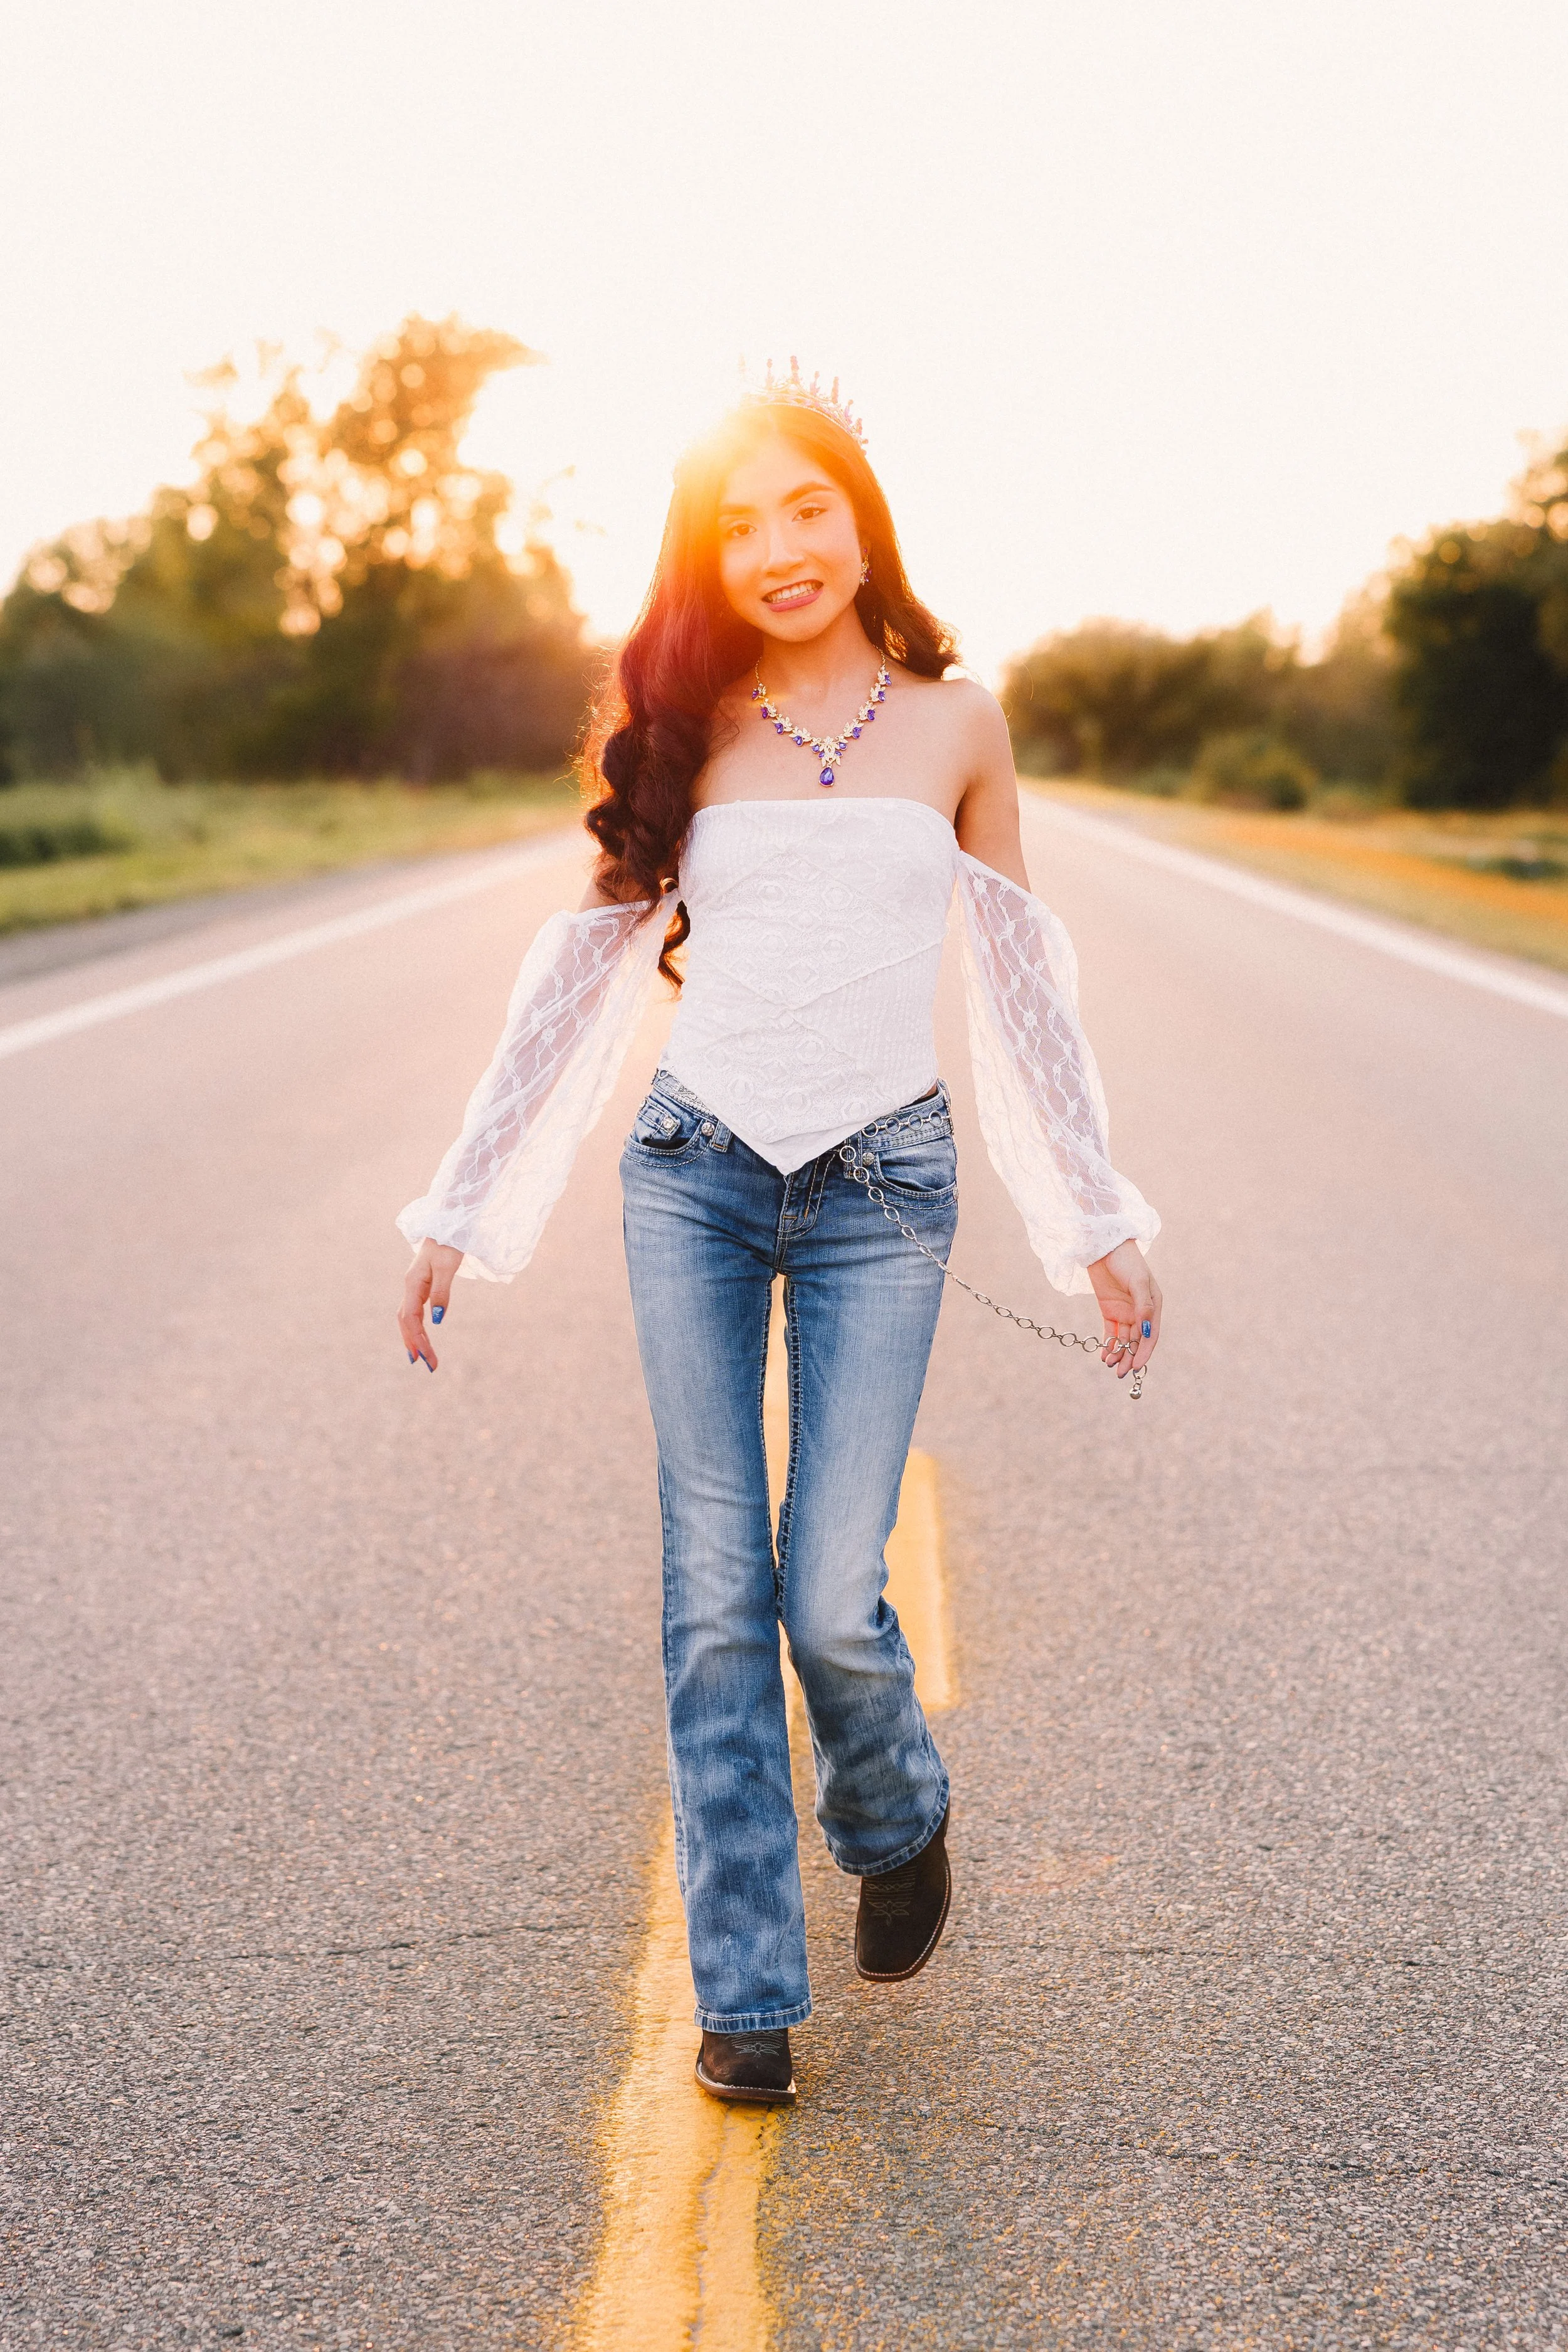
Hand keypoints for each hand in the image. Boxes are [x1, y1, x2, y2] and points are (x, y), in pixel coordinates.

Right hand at [398, 1239, 463, 1370]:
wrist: (449, 1224)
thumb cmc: (449, 1243)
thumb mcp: (448, 1267)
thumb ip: (441, 1293)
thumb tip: (436, 1320)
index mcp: (413, 1284)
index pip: (410, 1318)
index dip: (417, 1339)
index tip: (427, 1358)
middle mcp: (410, 1287)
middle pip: (405, 1322)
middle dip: (415, 1344)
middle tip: (428, 1366)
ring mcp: (414, 1286)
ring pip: (407, 1318)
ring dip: (413, 1338)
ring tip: (422, 1358)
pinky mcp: (421, 1286)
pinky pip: (414, 1311)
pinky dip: (416, 1327)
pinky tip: (422, 1336)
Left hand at [1087, 1240, 1161, 1380]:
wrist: (1103, 1246)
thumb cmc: (1126, 1260)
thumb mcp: (1137, 1281)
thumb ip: (1143, 1306)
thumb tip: (1146, 1331)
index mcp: (1153, 1305)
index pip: (1150, 1335)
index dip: (1144, 1352)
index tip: (1135, 1367)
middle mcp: (1140, 1311)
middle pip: (1137, 1341)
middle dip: (1129, 1357)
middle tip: (1119, 1373)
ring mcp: (1125, 1312)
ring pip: (1123, 1339)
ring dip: (1117, 1353)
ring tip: (1108, 1365)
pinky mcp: (1109, 1310)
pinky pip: (1110, 1332)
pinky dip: (1108, 1344)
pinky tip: (1103, 1355)